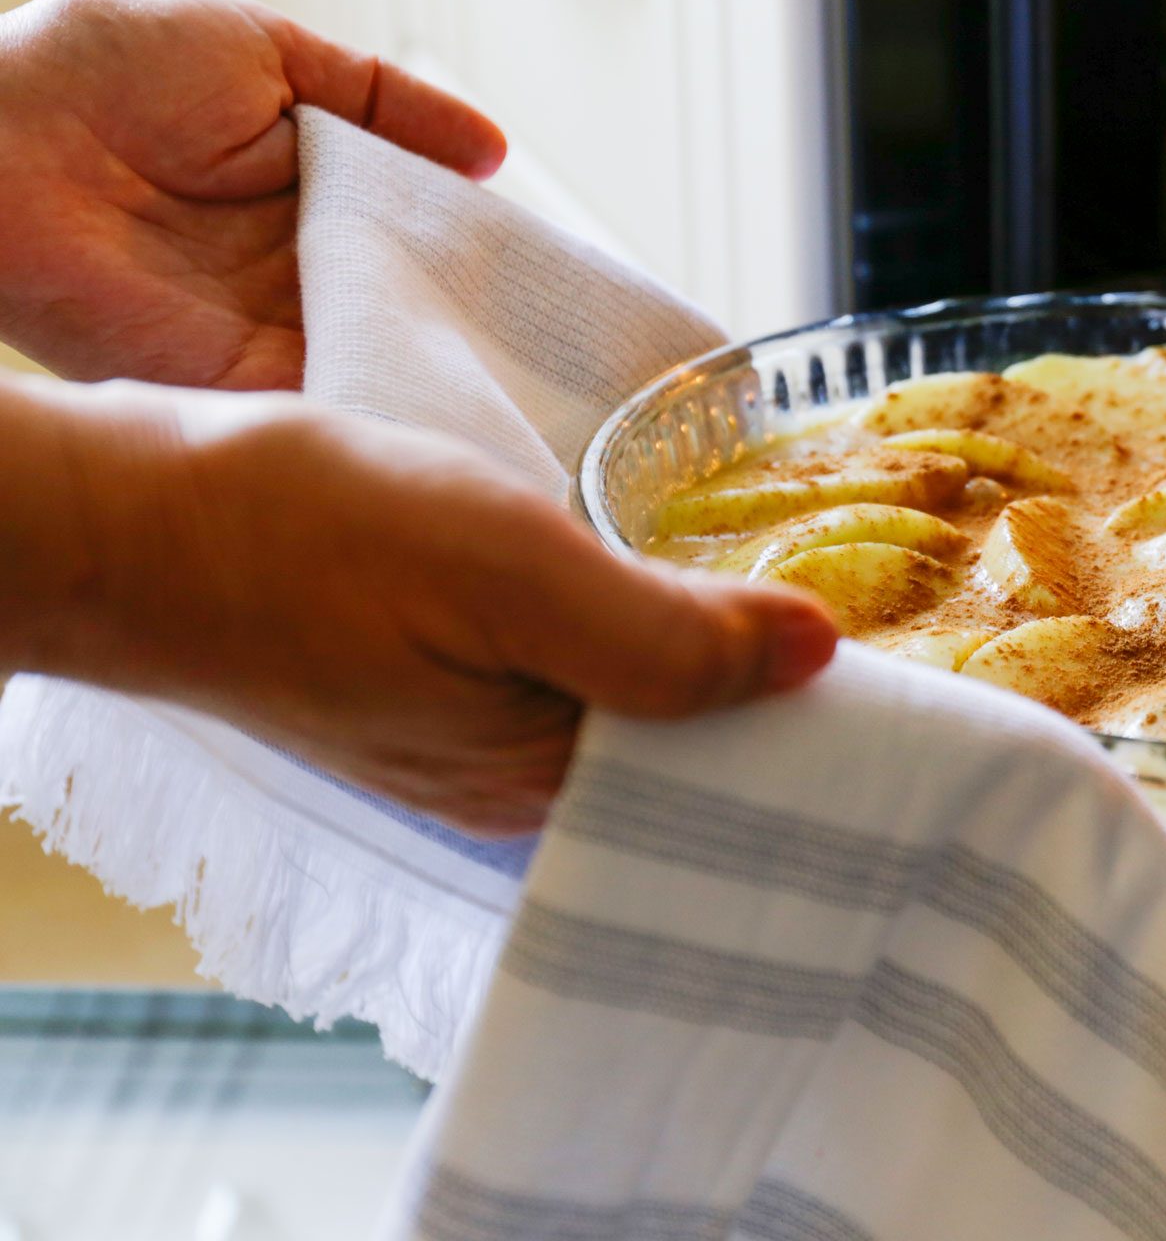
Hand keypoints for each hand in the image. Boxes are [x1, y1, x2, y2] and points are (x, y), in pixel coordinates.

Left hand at [0, 0, 505, 390]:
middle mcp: (291, 267)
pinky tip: (453, 401)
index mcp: (308, 191)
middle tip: (565, 336)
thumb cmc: (97, 70)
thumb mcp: (265, 47)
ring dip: (446, 365)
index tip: (552, 272)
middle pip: (414, 302)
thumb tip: (492, 149)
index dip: (481, 250)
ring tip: (534, 380)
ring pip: (384, 353)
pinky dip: (386, 403)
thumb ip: (384, 98)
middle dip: (482, 321)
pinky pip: (328, 398)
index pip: (419, 232)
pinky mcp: (230, 377)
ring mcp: (265, 326)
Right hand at [13, 381, 837, 834]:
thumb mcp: (509, 574)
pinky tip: (676, 561)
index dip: (816, 731)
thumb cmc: (296, 539)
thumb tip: (816, 656)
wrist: (123, 508)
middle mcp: (512, 770)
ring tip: (812, 573)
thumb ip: (663, 636)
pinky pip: (573, 648)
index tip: (915, 677)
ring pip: (635, 689)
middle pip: (689, 744)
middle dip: (778, 684)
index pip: (722, 783)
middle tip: (893, 603)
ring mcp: (472, 715)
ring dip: (710, 636)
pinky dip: (633, 608)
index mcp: (536, 783)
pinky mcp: (440, 656)